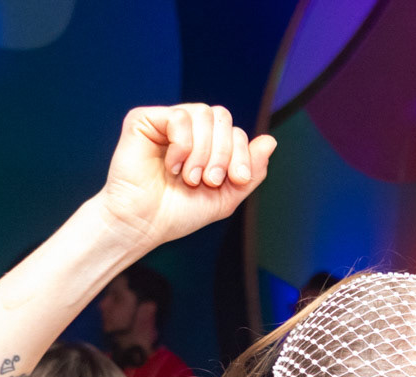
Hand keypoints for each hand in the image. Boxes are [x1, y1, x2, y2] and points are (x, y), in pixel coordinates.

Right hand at [95, 104, 275, 248]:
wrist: (144, 224)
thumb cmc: (179, 212)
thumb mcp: (225, 197)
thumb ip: (251, 172)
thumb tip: (271, 140)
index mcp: (206, 143)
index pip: (236, 132)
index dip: (242, 154)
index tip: (237, 180)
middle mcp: (188, 128)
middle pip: (222, 117)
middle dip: (224, 153)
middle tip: (210, 181)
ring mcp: (166, 121)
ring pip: (203, 114)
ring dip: (202, 152)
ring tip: (189, 178)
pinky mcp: (144, 120)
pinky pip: (179, 117)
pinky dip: (182, 146)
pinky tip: (171, 166)